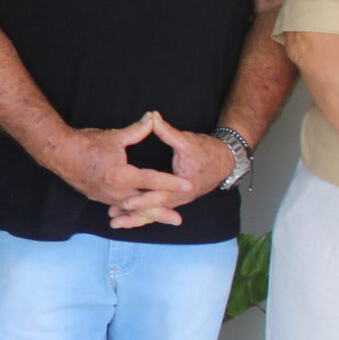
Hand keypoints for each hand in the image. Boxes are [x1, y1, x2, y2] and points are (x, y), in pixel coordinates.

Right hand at [40, 113, 191, 224]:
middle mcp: (115, 191)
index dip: (172, 182)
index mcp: (122, 176)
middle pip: (144, 204)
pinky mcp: (99, 197)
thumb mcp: (115, 137)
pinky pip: (119, 207)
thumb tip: (153, 118)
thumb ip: (137, 130)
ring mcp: (106, 197)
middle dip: (163, 212)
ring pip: (131, 208)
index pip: (153, 180)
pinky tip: (136, 213)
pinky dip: (130, 211)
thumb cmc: (86, 144)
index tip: (188, 185)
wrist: (59, 153)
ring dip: (147, 214)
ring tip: (162, 218)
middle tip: (178, 220)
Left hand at [107, 113, 232, 228]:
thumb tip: (152, 117)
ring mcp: (177, 201)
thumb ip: (167, 131)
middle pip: (154, 209)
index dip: (144, 199)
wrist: (224, 162)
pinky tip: (124, 217)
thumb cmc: (207, 151)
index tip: (127, 202)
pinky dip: (141, 216)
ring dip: (134, 218)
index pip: (161, 195)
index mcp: (184, 185)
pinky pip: (156, 212)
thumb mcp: (187, 141)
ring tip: (113, 222)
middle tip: (114, 217)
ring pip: (154, 214)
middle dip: (134, 214)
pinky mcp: (174, 201)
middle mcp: (180, 197)